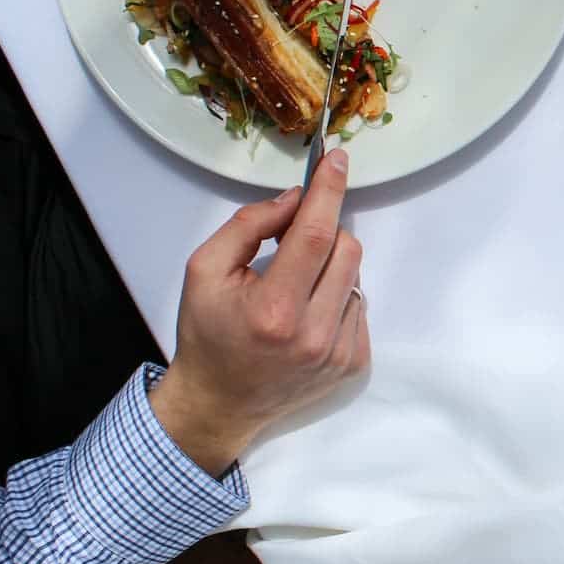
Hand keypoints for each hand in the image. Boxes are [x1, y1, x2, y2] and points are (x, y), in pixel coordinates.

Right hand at [149, 150, 369, 475]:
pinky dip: (338, 296)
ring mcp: (338, 352)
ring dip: (331, 265)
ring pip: (356, 275)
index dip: (329, 191)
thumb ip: (248, 226)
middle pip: (346, 248)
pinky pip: (360, 306)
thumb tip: (295, 199)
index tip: (339, 160)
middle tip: (294, 239)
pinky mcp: (352, 364)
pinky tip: (307, 311)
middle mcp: (313, 334)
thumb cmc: (207, 334)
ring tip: (295, 285)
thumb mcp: (204, 270)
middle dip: (325, 230)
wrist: (218, 404)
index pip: (317, 234)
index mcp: (274, 309)